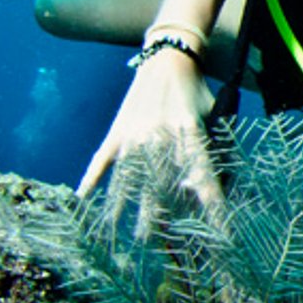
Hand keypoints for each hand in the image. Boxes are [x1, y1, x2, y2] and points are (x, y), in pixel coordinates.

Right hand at [78, 50, 226, 236]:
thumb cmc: (197, 92)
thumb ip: (212, 148)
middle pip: (160, 186)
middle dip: (162, 217)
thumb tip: (212, 187)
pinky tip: (82, 199)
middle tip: (162, 244)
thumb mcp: (214, 116)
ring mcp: (134, 135)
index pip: (204, 177)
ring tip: (128, 236)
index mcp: (189, 133)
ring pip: (129, 180)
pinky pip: (101, 160)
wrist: (169, 58)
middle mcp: (159, 137)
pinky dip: (91, 180)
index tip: (220, 232)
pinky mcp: (116, 132)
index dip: (213, 207)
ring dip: (127, 209)